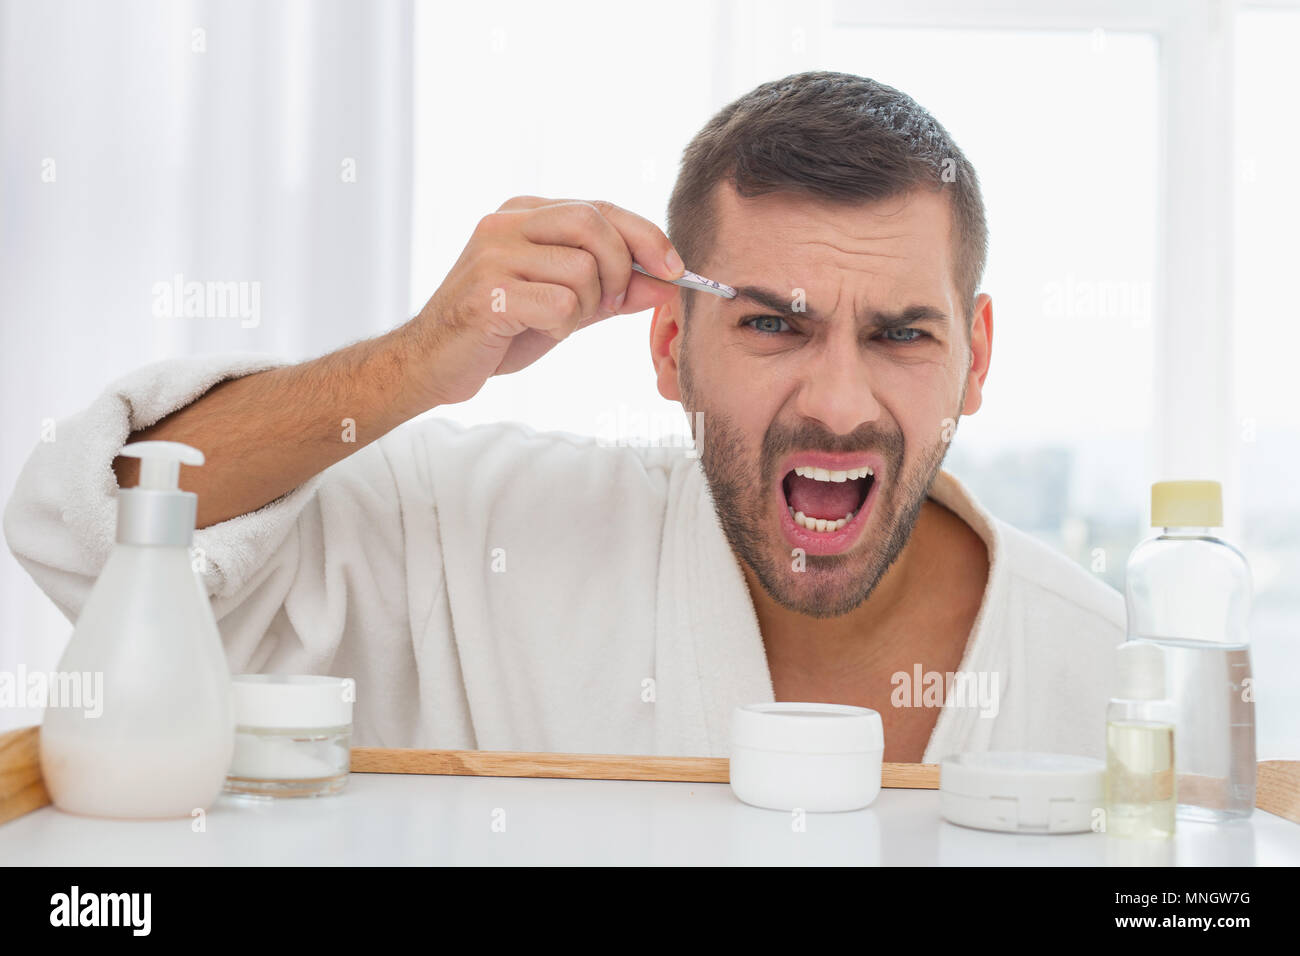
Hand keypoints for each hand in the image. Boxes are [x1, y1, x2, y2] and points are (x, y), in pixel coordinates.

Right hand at [406, 196, 685, 405]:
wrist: (433, 364)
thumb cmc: (499, 332)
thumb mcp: (565, 306)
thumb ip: (611, 291)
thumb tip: (665, 283)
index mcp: (524, 215)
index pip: (600, 208)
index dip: (645, 236)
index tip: (673, 268)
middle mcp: (505, 224)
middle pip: (594, 224)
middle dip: (621, 268)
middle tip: (610, 303)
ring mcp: (492, 255)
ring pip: (581, 268)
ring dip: (584, 307)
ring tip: (557, 322)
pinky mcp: (486, 293)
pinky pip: (559, 304)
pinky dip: (563, 326)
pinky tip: (538, 332)